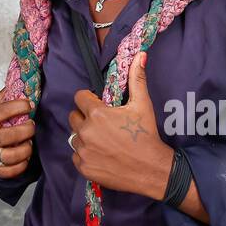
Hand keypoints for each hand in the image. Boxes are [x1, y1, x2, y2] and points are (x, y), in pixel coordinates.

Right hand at [0, 89, 35, 178]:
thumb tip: (16, 86)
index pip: (6, 110)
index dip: (22, 106)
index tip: (29, 105)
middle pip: (15, 134)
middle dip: (29, 128)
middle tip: (31, 125)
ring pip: (17, 155)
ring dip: (28, 147)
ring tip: (28, 142)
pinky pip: (12, 171)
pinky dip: (23, 164)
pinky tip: (23, 156)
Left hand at [68, 51, 174, 198]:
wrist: (151, 170)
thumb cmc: (147, 135)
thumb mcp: (143, 105)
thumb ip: (137, 79)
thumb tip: (140, 55)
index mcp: (97, 114)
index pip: (79, 97)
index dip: (89, 100)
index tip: (100, 106)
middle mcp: (86, 131)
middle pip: (73, 117)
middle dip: (85, 117)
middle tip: (103, 124)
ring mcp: (83, 151)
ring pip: (74, 137)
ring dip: (85, 136)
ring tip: (103, 140)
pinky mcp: (83, 167)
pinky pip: (76, 155)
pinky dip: (85, 154)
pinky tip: (102, 154)